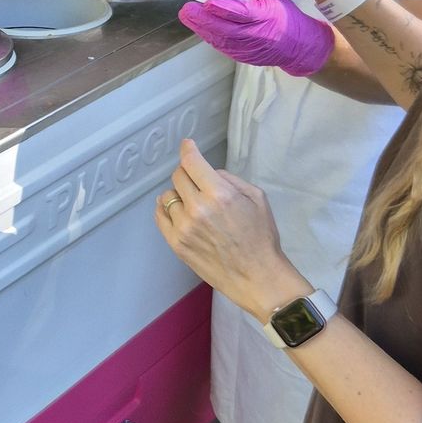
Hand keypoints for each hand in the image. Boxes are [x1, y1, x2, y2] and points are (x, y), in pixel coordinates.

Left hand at [155, 139, 304, 315]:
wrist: (257, 276)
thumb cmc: (261, 238)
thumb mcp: (256, 198)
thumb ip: (230, 179)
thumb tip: (208, 172)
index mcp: (220, 195)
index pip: (192, 162)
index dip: (188, 150)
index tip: (187, 145)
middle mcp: (198, 209)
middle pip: (178, 176)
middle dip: (187, 173)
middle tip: (197, 181)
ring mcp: (184, 228)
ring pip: (167, 196)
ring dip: (179, 194)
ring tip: (192, 203)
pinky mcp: (176, 243)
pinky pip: (160, 215)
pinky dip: (166, 209)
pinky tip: (178, 211)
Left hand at [179, 0, 334, 76]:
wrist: (298, 45)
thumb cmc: (285, 16)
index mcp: (266, 16)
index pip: (242, 13)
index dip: (223, 8)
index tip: (208, 2)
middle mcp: (256, 34)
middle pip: (226, 29)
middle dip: (203, 20)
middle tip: (187, 10)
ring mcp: (249, 49)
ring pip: (221, 40)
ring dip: (202, 29)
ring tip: (188, 16)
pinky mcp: (243, 57)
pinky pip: (223, 47)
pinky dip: (210, 37)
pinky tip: (199, 27)